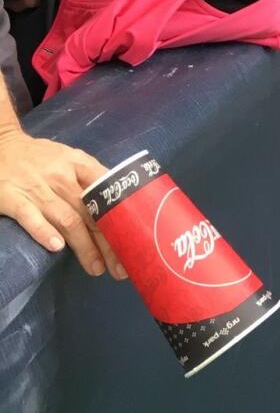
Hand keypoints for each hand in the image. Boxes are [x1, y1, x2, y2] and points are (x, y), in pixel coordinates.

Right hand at [0, 128, 126, 277]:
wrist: (0, 145)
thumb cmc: (42, 158)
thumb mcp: (70, 159)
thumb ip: (92, 179)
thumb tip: (122, 207)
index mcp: (80, 163)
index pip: (108, 193)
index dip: (122, 220)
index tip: (133, 242)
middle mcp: (61, 175)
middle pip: (91, 212)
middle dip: (108, 242)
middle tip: (120, 267)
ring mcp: (37, 186)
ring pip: (67, 218)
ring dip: (84, 246)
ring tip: (96, 267)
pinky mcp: (12, 196)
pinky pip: (30, 216)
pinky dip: (44, 232)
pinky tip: (57, 248)